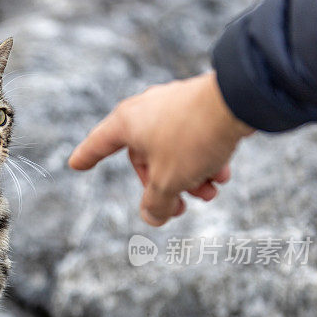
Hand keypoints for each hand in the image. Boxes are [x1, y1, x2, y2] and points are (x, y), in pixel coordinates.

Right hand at [68, 71, 253, 225]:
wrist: (240, 100)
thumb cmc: (193, 138)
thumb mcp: (169, 181)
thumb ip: (156, 204)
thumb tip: (152, 217)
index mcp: (126, 123)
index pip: (98, 144)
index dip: (86, 157)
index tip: (76, 164)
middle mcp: (146, 110)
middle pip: (144, 157)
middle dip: (164, 185)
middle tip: (181, 207)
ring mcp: (173, 104)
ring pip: (173, 150)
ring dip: (189, 176)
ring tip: (209, 192)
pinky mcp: (199, 104)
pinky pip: (192, 137)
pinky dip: (203, 158)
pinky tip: (222, 173)